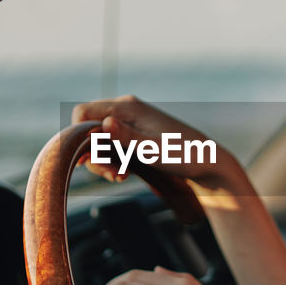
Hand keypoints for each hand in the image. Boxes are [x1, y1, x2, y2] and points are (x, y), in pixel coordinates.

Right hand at [71, 95, 241, 189]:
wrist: (208, 162)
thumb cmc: (185, 155)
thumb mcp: (154, 150)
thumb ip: (126, 138)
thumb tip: (104, 123)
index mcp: (128, 107)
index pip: (82, 112)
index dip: (78, 135)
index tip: (87, 160)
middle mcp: (125, 110)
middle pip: (87, 129)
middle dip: (94, 155)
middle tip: (112, 175)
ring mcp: (129, 123)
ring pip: (98, 141)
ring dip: (103, 162)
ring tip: (121, 177)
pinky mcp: (133, 136)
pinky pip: (111, 147)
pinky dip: (112, 162)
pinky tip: (124, 174)